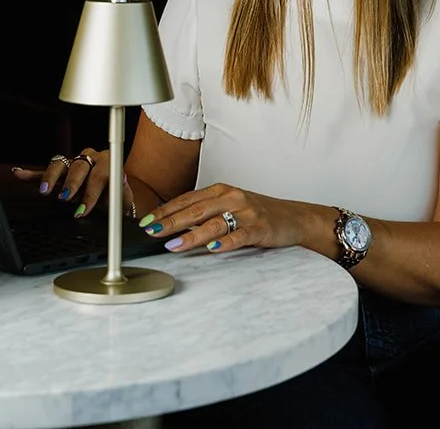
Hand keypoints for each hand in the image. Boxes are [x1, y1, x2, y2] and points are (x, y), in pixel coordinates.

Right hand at [11, 150, 133, 219]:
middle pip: (78, 166)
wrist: (115, 193)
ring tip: (45, 190)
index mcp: (108, 162)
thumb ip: (122, 193)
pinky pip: (45, 171)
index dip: (90, 194)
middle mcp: (90, 158)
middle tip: (65, 198)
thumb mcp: (125, 200)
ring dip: (51, 176)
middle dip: (71, 183)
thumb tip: (119, 187)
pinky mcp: (62, 172)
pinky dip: (31, 174)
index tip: (82, 211)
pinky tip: (18, 173)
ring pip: (60, 164)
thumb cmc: (118, 196)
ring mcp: (74, 163)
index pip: (98, 175)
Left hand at [138, 182, 315, 254]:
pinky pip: (240, 235)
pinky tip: (212, 248)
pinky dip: (225, 242)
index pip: (187, 200)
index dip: (165, 211)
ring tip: (173, 245)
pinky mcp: (260, 227)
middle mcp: (232, 197)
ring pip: (214, 223)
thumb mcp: (228, 207)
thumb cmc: (256, 213)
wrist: (293, 217)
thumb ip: (204, 214)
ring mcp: (246, 212)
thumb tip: (172, 227)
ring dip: (192, 235)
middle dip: (171, 221)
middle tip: (152, 232)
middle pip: (196, 210)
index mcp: (221, 191)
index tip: (146, 221)